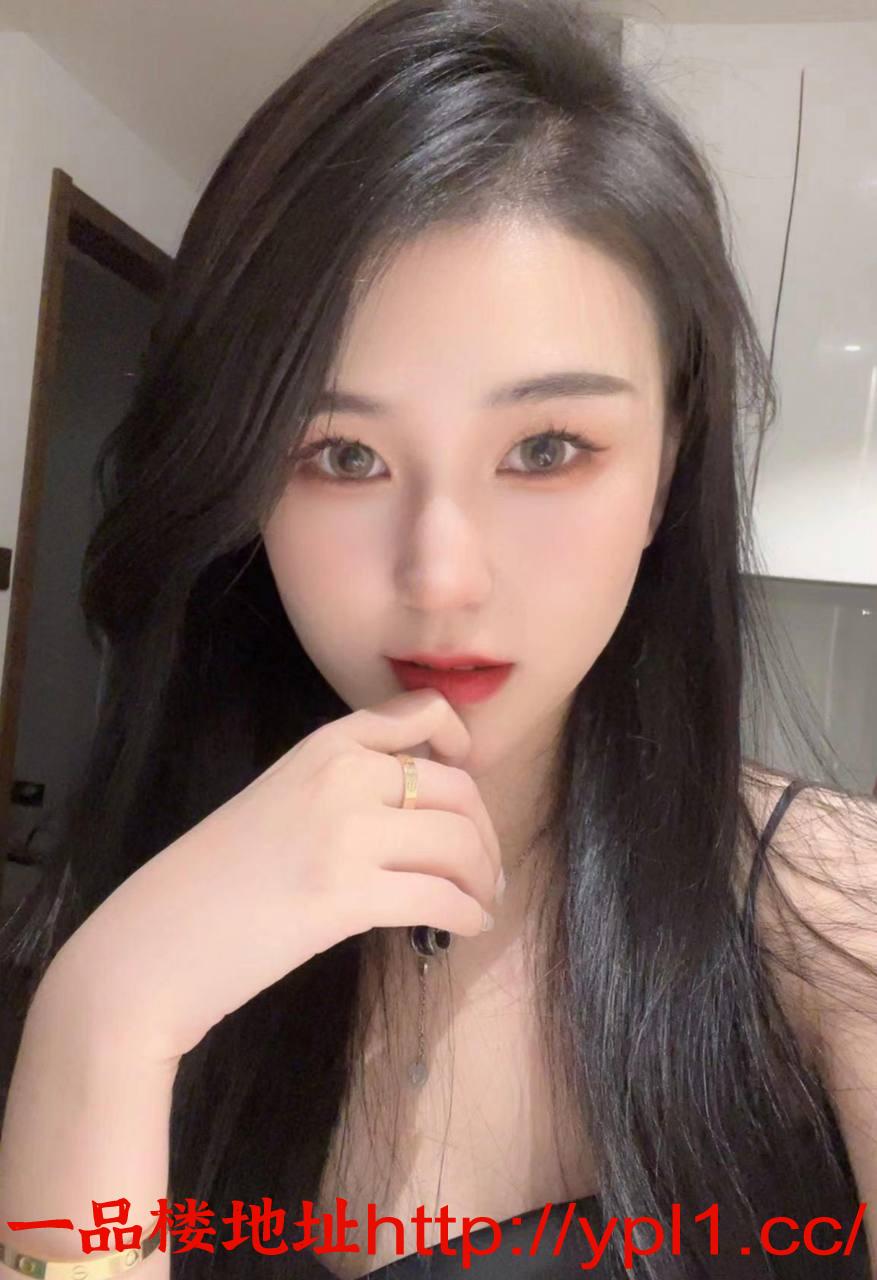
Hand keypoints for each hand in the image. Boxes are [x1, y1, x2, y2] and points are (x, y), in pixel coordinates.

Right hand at [49, 689, 501, 1065]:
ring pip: (458, 843)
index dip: (460, 740)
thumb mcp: (277, 802)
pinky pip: (440, 896)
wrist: (153, 944)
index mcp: (322, 746)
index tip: (468, 772)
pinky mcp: (346, 895)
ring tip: (479, 901)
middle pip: (455, 788)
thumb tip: (414, 811)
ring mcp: (344, 833)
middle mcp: (340, 775)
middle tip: (485, 869)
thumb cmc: (211, 882)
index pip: (419, 713)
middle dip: (484, 832)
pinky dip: (467, 913)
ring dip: (482, 877)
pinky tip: (466, 926)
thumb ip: (339, 789)